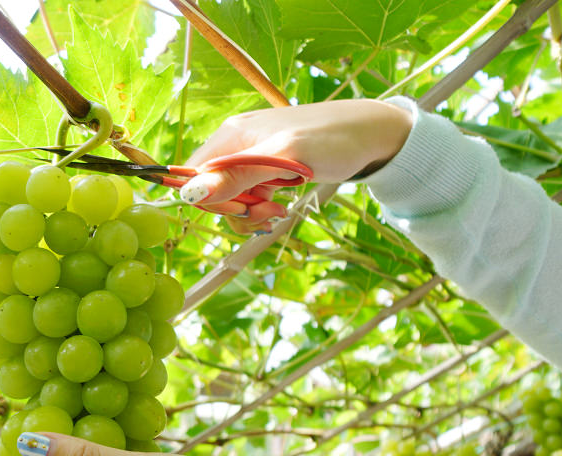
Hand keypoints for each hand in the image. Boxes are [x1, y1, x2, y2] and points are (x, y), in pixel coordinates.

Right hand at [181, 99, 413, 228]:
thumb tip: (190, 194)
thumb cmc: (332, 140)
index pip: (193, 177)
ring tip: (278, 212)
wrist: (371, 135)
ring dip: (249, 214)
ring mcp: (249, 158)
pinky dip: (259, 210)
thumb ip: (238, 175)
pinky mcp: (265, 170)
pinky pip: (246, 198)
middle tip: (268, 212)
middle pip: (209, 191)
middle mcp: (234, 144)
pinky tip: (279, 208)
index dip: (211, 201)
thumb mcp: (285, 158)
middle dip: (235, 210)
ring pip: (229, 199)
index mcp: (231, 135)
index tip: (244, 208)